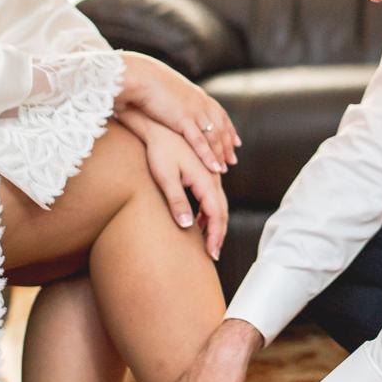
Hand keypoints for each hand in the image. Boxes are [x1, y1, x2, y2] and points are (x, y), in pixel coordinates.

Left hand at [115, 111, 227, 257]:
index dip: (215, 236)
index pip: (216, 215)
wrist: (160, 127)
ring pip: (219, 204)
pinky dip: (209, 213)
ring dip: (214, 225)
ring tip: (206, 243)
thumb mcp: (165, 177)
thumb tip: (187, 226)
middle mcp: (212, 178)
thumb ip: (177, 201)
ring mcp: (210, 175)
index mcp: (205, 180)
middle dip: (218, 234)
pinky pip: (212, 198)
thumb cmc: (159, 151)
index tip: (212, 254)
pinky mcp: (204, 173)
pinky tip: (198, 221)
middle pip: (222, 211)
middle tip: (213, 254)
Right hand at [119, 54, 240, 173]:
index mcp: (198, 95)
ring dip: (220, 154)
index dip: (229, 129)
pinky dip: (208, 156)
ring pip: (214, 137)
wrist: (140, 77)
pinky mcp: (184, 120)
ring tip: (224, 169)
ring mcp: (194, 112)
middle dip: (228, 145)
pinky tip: (214, 168)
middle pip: (221, 128)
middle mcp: (201, 104)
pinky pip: (200, 142)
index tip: (236, 141)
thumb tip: (172, 102)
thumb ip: (175, 97)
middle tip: (233, 160)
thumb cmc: (147, 81)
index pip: (220, 114)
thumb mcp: (167, 88)